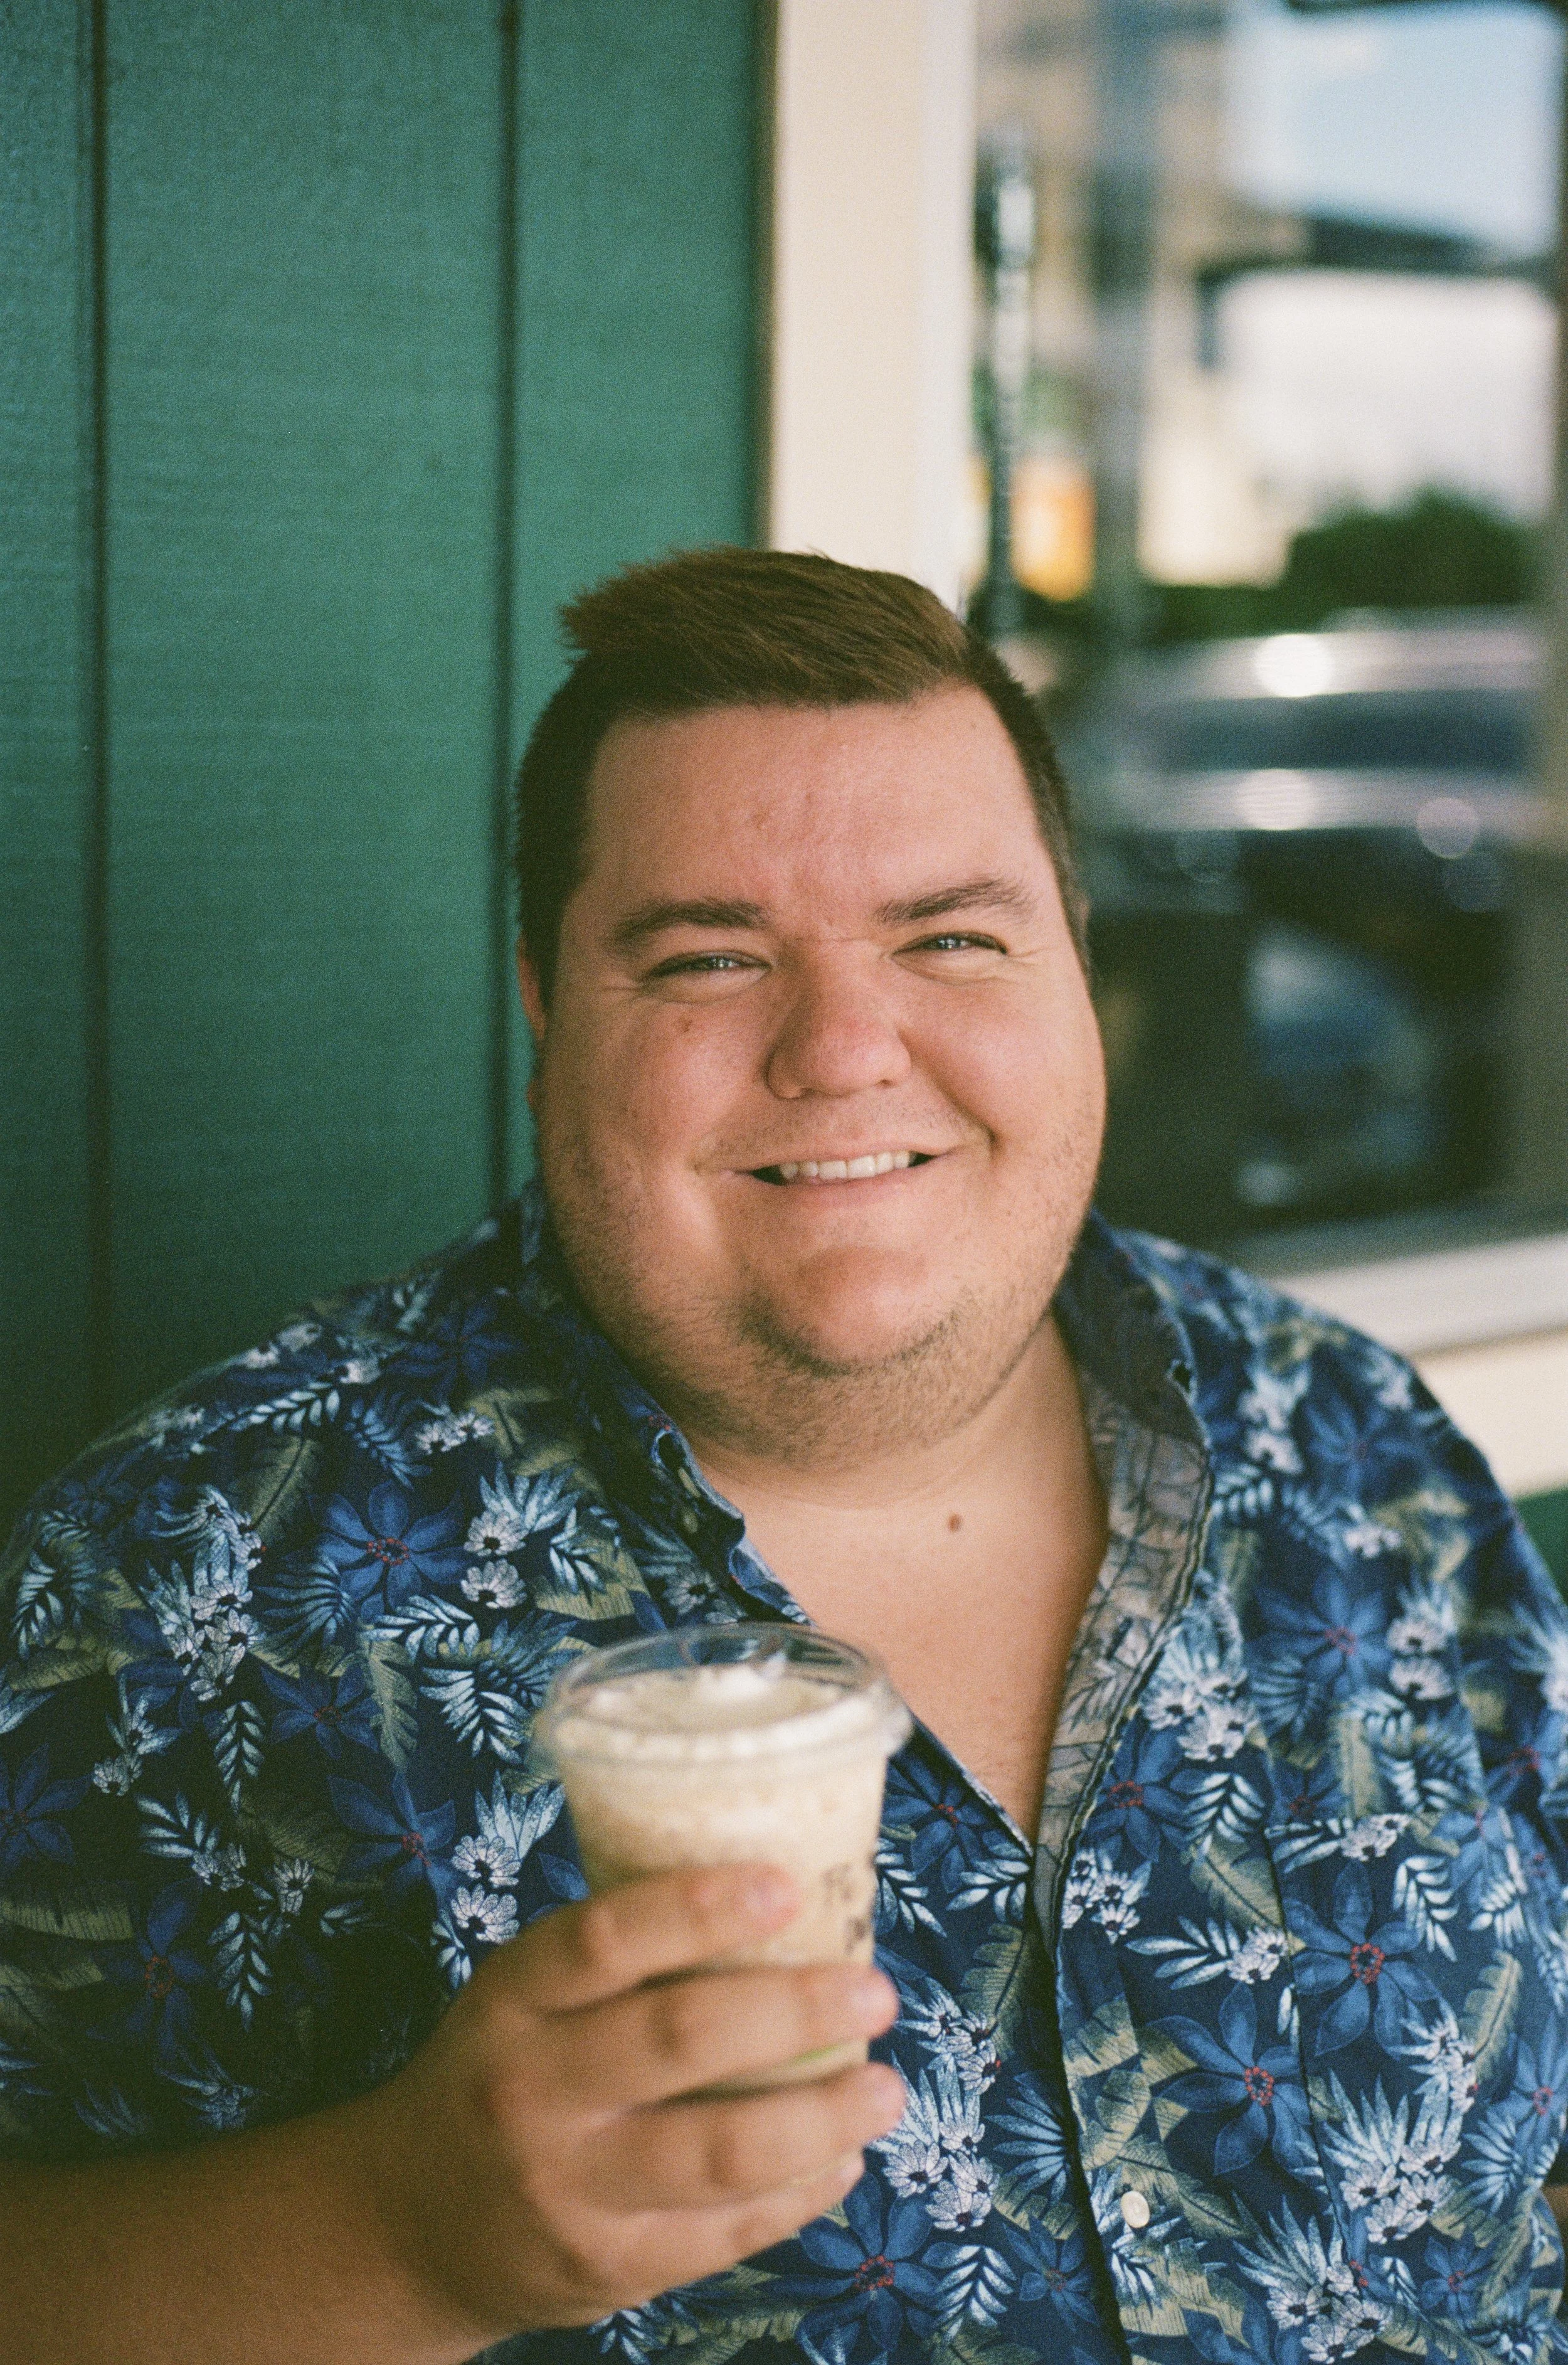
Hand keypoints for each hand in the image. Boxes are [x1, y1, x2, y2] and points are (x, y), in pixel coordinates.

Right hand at [356, 1865, 904, 2347]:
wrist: (410, 2220)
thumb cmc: (503, 2072)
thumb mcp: (523, 1995)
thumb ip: (619, 1957)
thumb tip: (779, 1892)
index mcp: (513, 1998)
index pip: (602, 1940)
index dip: (697, 1908)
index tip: (784, 1886)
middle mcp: (532, 2091)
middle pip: (677, 2039)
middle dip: (794, 2010)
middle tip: (874, 1989)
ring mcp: (567, 2188)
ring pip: (715, 2151)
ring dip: (819, 2117)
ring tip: (886, 2086)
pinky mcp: (606, 2268)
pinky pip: (721, 2231)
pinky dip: (798, 2195)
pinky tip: (841, 2158)